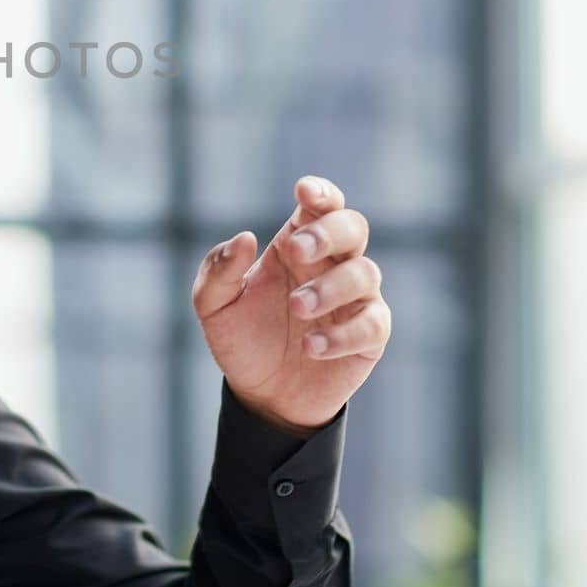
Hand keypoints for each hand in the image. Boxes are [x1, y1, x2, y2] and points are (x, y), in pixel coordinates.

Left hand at [191, 176, 390, 434]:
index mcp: (296, 245)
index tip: (303, 191)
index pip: (320, 205)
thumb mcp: (213, 306)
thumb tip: (245, 238)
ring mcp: (354, 299)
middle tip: (295, 251)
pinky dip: (343, 333)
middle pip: (353, 226)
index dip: (319, 192)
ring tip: (297, 308)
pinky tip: (311, 346)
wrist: (262, 395)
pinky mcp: (369, 336)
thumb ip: (218, 270)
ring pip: (365, 272)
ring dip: (330, 287)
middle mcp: (331, 265)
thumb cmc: (242, 338)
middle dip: (328, 232)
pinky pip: (373, 323)